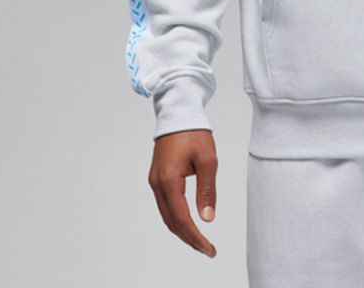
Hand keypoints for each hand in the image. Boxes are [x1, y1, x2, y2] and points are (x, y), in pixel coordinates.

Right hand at [148, 129, 217, 257]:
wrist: (178, 113)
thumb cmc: (194, 133)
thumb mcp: (207, 160)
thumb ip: (207, 190)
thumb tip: (208, 218)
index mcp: (169, 181)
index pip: (182, 219)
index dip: (195, 237)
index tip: (209, 249)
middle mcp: (157, 184)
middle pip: (171, 221)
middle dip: (189, 238)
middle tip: (207, 249)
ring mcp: (155, 181)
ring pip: (166, 215)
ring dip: (182, 230)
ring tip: (200, 241)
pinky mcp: (157, 177)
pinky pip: (165, 205)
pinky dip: (176, 218)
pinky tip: (188, 222)